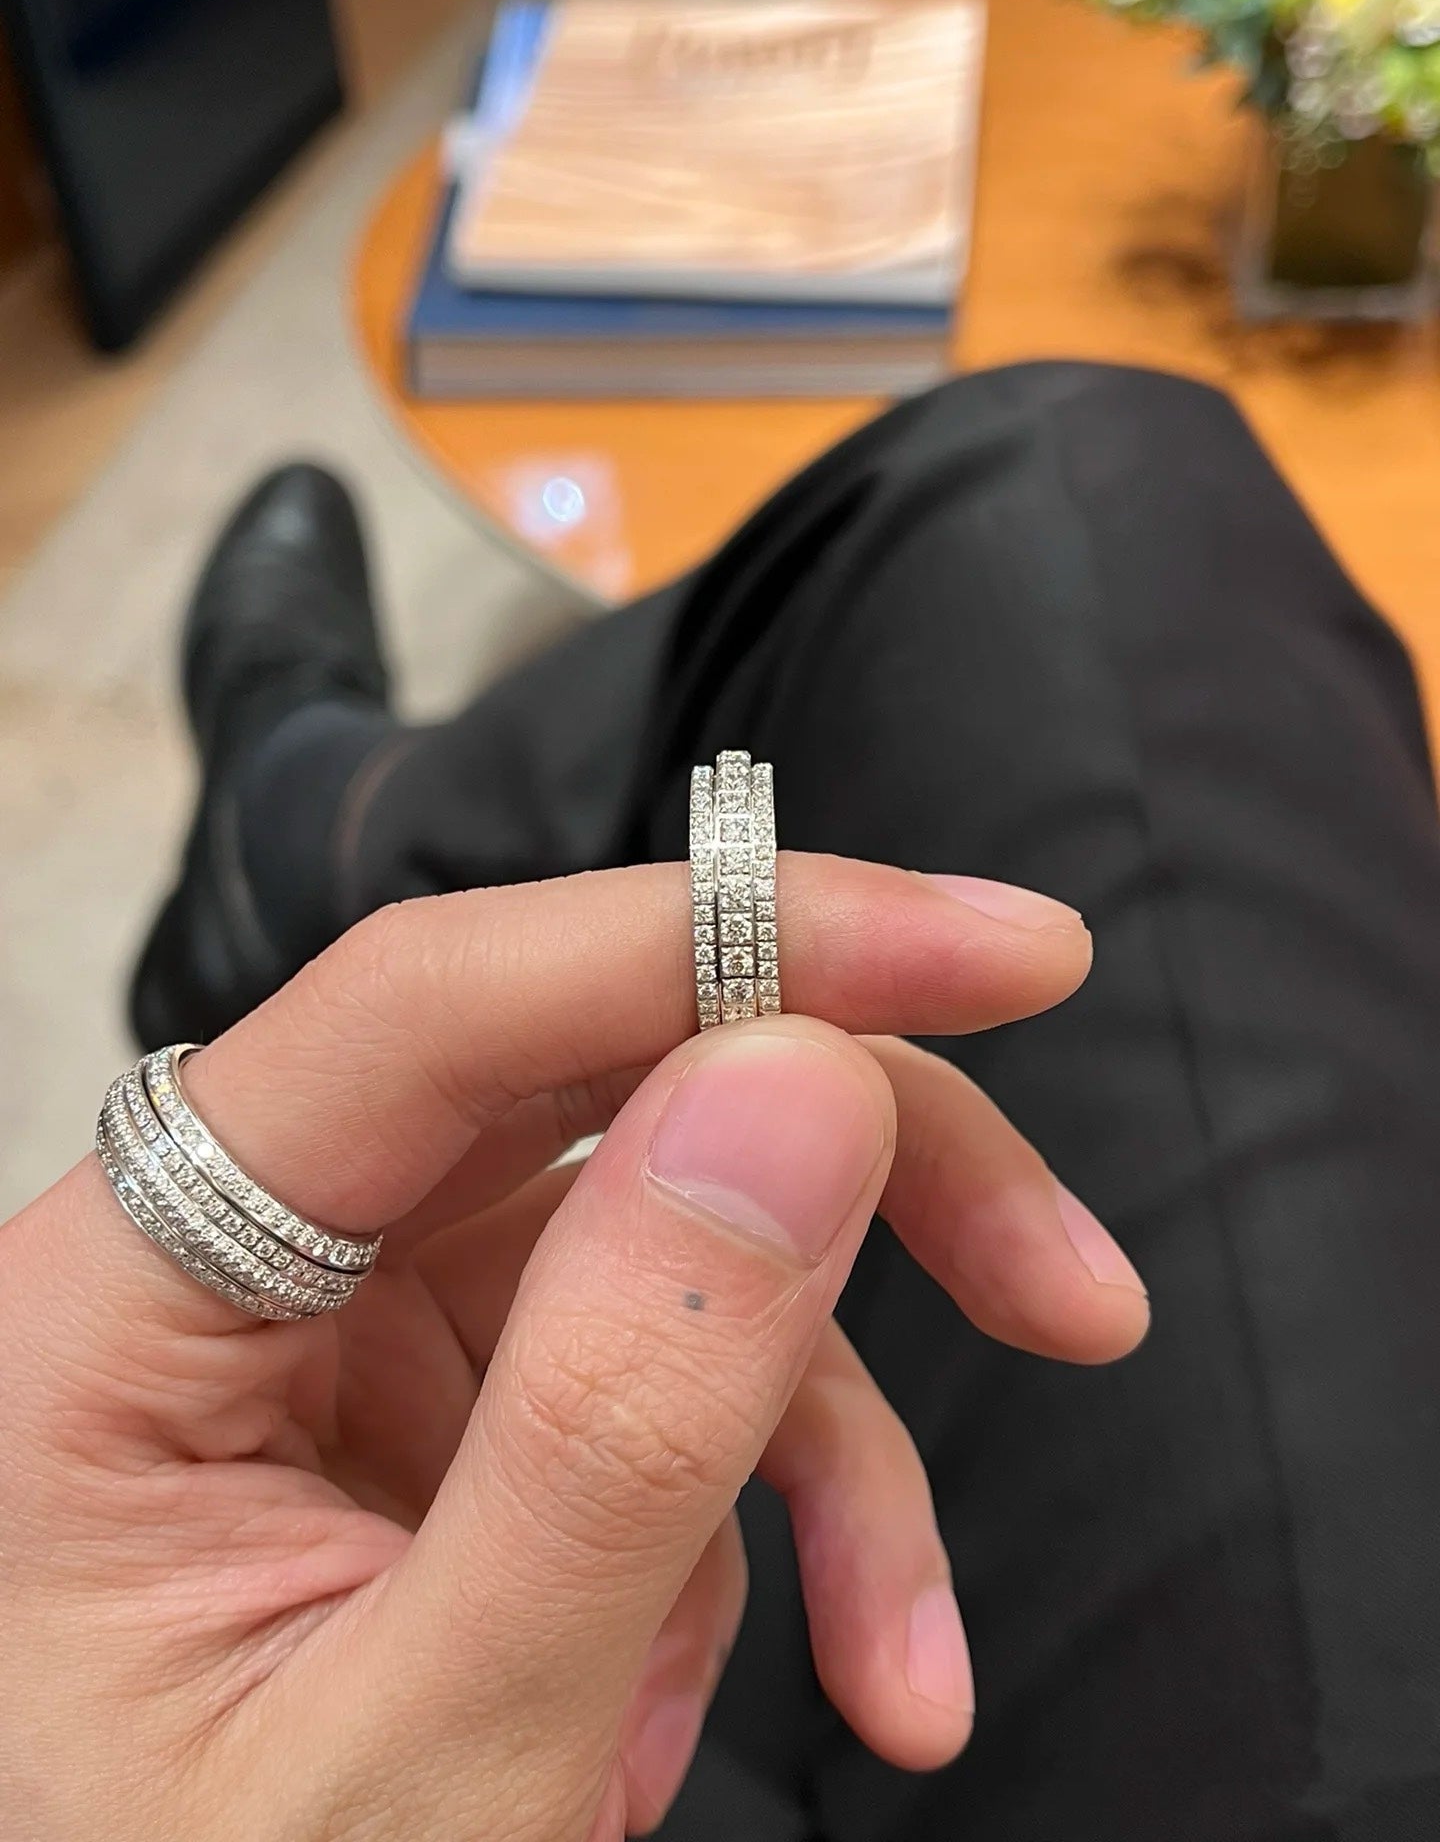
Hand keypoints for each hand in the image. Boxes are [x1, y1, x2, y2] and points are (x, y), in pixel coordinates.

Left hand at [0, 858, 1145, 1839]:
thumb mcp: (431, 1747)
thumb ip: (612, 1420)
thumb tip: (803, 1090)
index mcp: (121, 1305)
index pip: (438, 1006)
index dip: (731, 931)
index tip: (995, 950)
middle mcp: (231, 1274)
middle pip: (590, 1088)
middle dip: (857, 1182)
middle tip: (1072, 1287)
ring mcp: (349, 1341)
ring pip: (664, 1242)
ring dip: (830, 1429)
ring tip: (906, 1657)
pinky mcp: (444, 1413)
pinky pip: (659, 1379)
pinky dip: (772, 1513)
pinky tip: (793, 1672)